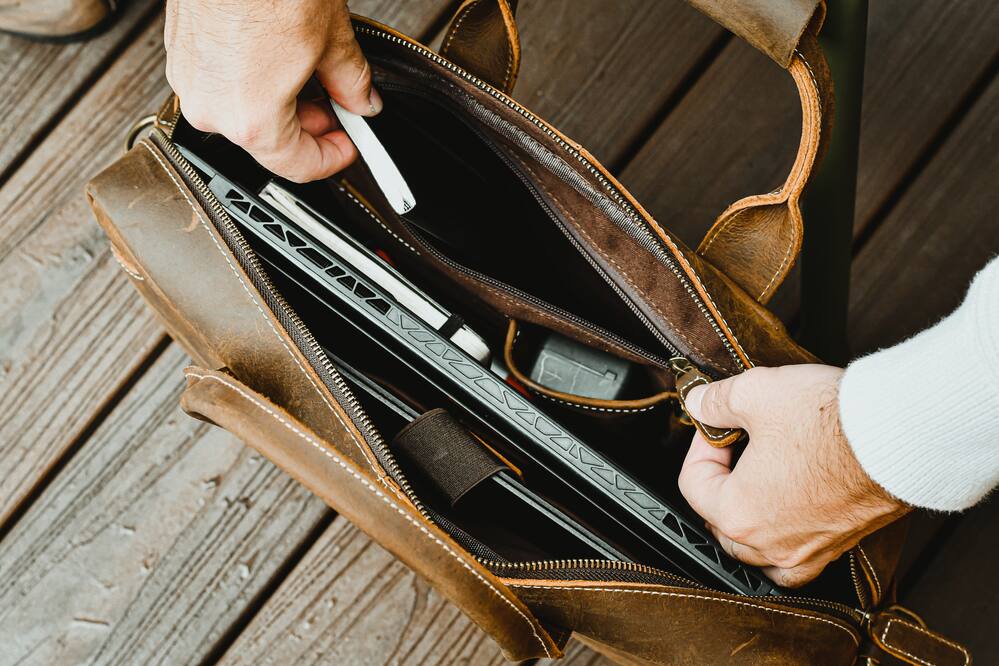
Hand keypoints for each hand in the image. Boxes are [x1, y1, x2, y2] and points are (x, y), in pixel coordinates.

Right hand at [164, 0, 379, 181]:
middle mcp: (211, 108)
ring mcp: (189, 80)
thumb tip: (362, 102)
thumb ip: (351, 84)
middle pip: (269, 140)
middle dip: (310, 126)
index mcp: (251, 118)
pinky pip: (222, 83)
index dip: (333, 159)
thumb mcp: (332, 39)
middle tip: (339, 106)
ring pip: (244, 111)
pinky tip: (277, 54)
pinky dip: (253, 79)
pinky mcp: (180, 53)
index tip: (348, 146)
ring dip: (281, 102)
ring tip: (311, 70)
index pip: (297, 166)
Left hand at [678, 365, 907, 587]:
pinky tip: (786, 521)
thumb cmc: (832, 420)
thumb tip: (699, 404)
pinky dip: (782, 549)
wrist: (901, 434)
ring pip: (755, 552)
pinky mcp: (839, 545)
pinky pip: (797, 566)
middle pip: (719, 522)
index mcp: (739, 512)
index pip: (692, 484)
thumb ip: (715, 402)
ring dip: (745, 522)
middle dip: (718, 483)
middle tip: (734, 446)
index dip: (701, 445)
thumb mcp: (755, 392)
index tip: (718, 425)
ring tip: (751, 484)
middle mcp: (770, 543)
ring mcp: (807, 550)